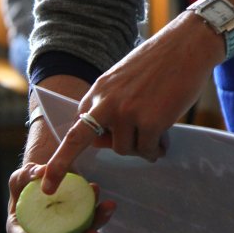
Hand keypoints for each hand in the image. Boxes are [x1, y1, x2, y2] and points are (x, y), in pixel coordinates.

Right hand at [6, 163, 115, 232]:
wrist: (46, 180)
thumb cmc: (27, 181)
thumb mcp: (22, 176)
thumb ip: (29, 174)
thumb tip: (42, 172)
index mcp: (20, 230)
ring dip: (95, 232)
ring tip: (105, 212)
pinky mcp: (77, 230)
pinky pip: (90, 228)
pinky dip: (100, 217)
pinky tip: (106, 205)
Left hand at [41, 12, 223, 194]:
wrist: (187, 45)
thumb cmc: (158, 63)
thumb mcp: (123, 80)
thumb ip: (109, 106)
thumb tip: (101, 140)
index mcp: (98, 90)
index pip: (75, 126)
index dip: (62, 152)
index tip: (47, 175)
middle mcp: (106, 102)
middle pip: (78, 141)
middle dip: (59, 166)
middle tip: (49, 187)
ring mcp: (126, 112)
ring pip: (123, 149)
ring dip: (139, 148)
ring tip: (156, 135)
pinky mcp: (149, 121)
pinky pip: (146, 149)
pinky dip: (155, 149)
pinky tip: (164, 141)